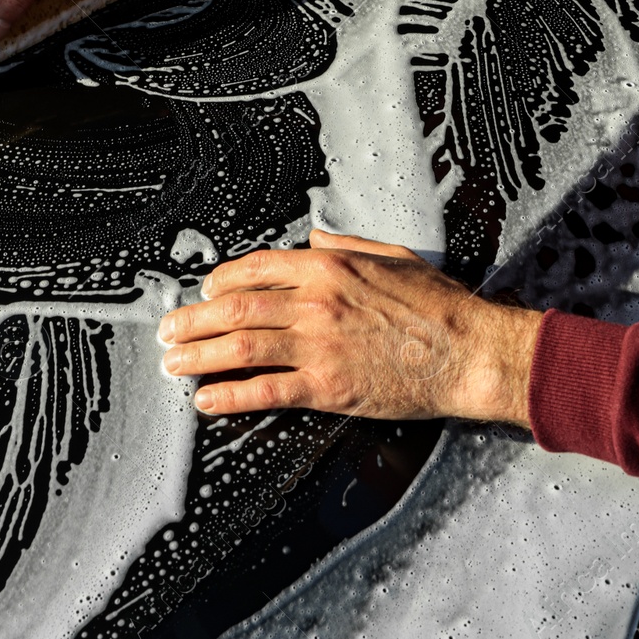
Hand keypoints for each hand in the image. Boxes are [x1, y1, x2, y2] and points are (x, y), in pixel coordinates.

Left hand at [158, 230, 542, 422]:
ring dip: (198, 354)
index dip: (220, 281)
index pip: (255, 268)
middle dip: (193, 320)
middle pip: (235, 307)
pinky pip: (266, 390)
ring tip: (173, 363)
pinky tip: (207, 399)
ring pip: (240, 345)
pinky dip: (230, 394)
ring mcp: (319, 345)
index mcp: (329, 266)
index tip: (204, 292)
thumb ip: (346, 246)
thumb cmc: (439, 307)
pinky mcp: (328, 386)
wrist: (469, 351)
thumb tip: (313, 240)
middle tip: (169, 330)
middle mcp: (316, 301)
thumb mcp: (391, 256)